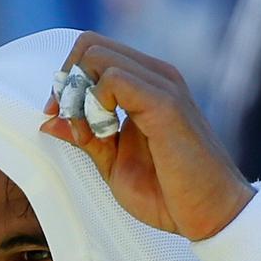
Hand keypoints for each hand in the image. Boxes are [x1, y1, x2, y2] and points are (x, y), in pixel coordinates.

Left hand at [39, 32, 252, 240]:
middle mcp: (155, 75)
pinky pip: (113, 79)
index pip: (92, 52)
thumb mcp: (114, 164)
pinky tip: (102, 134)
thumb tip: (49, 121)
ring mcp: (162, 85)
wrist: (211, 214)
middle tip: (69, 123)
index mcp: (145, 84)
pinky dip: (94, 105)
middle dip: (66, 84)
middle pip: (89, 45)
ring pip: (97, 56)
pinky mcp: (165, 103)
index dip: (66, 82)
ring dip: (78, 97)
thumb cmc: (169, 193)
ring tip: (89, 135)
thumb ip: (85, 137)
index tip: (59, 118)